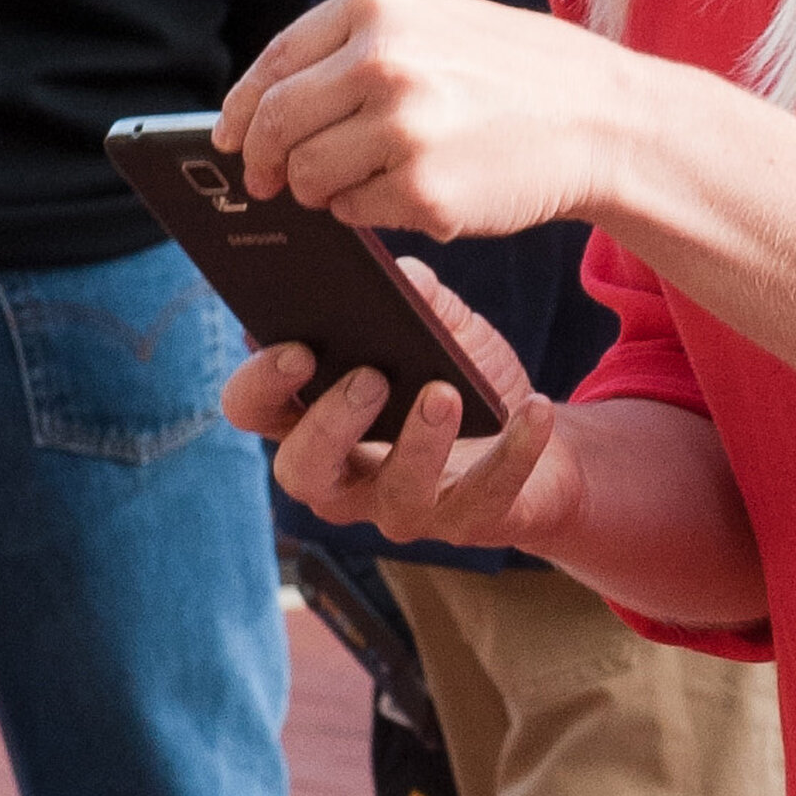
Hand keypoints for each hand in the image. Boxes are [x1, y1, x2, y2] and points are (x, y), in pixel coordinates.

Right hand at [219, 275, 571, 549]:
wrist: (542, 435)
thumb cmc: (467, 377)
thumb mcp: (444, 329)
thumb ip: (419, 298)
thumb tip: (404, 273)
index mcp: (313, 420)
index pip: (253, 411)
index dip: (261, 386)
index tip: (296, 348)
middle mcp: (344, 477)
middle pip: (301, 472)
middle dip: (329, 427)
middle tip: (368, 378)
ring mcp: (403, 508)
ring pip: (395, 495)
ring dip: (419, 442)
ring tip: (444, 391)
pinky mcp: (467, 522)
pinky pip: (487, 494)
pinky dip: (513, 452)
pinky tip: (533, 408)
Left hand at [222, 0, 651, 238]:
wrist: (606, 119)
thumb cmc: (516, 75)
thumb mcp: (435, 24)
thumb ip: (354, 49)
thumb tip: (263, 107)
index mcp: (380, 5)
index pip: (276, 61)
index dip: (241, 106)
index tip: (228, 136)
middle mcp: (383, 59)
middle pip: (275, 122)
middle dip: (262, 159)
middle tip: (268, 180)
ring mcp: (401, 126)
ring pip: (306, 175)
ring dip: (318, 189)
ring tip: (361, 181)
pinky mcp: (421, 189)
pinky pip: (354, 211)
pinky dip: (367, 210)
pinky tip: (412, 191)